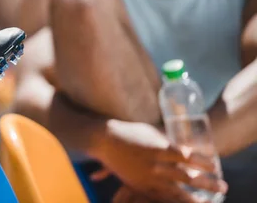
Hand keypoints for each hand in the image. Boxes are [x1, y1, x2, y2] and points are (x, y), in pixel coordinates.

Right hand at [94, 120, 226, 202]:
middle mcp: (156, 165)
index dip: (204, 163)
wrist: (105, 141)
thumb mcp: (151, 132)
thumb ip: (167, 142)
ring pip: (176, 192)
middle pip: (187, 177)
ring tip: (208, 202)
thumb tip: (184, 148)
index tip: (215, 166)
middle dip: (208, 183)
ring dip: (194, 198)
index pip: (189, 158)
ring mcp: (148, 178)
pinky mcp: (139, 186)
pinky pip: (160, 197)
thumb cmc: (129, 132)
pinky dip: (173, 201)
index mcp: (160, 148)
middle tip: (222, 187)